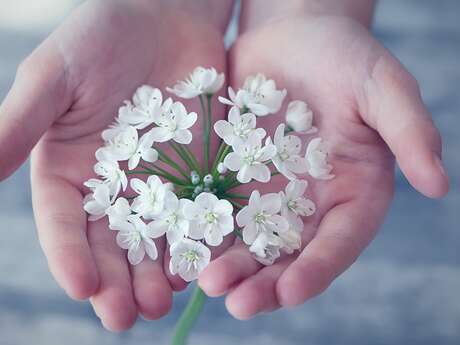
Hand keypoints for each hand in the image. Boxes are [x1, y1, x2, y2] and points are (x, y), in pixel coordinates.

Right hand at [0, 0, 231, 330]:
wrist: (165, 15)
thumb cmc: (101, 36)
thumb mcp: (54, 76)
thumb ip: (19, 123)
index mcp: (69, 171)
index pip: (65, 224)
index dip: (70, 257)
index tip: (83, 287)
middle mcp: (113, 186)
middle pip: (111, 244)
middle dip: (118, 281)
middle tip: (126, 317)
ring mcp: (158, 183)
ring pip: (156, 239)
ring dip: (158, 273)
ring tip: (164, 301)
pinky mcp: (197, 172)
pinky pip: (199, 213)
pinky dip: (200, 242)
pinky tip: (205, 265)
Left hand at [198, 14, 448, 318]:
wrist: (292, 35)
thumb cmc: (344, 56)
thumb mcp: (382, 86)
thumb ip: (409, 131)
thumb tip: (439, 184)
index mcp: (352, 191)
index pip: (339, 241)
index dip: (317, 269)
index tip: (291, 292)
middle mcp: (311, 202)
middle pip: (290, 255)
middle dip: (266, 283)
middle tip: (239, 304)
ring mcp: (269, 193)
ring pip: (250, 241)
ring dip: (231, 266)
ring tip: (207, 283)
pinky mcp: (236, 177)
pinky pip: (218, 210)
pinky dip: (204, 232)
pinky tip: (184, 249)